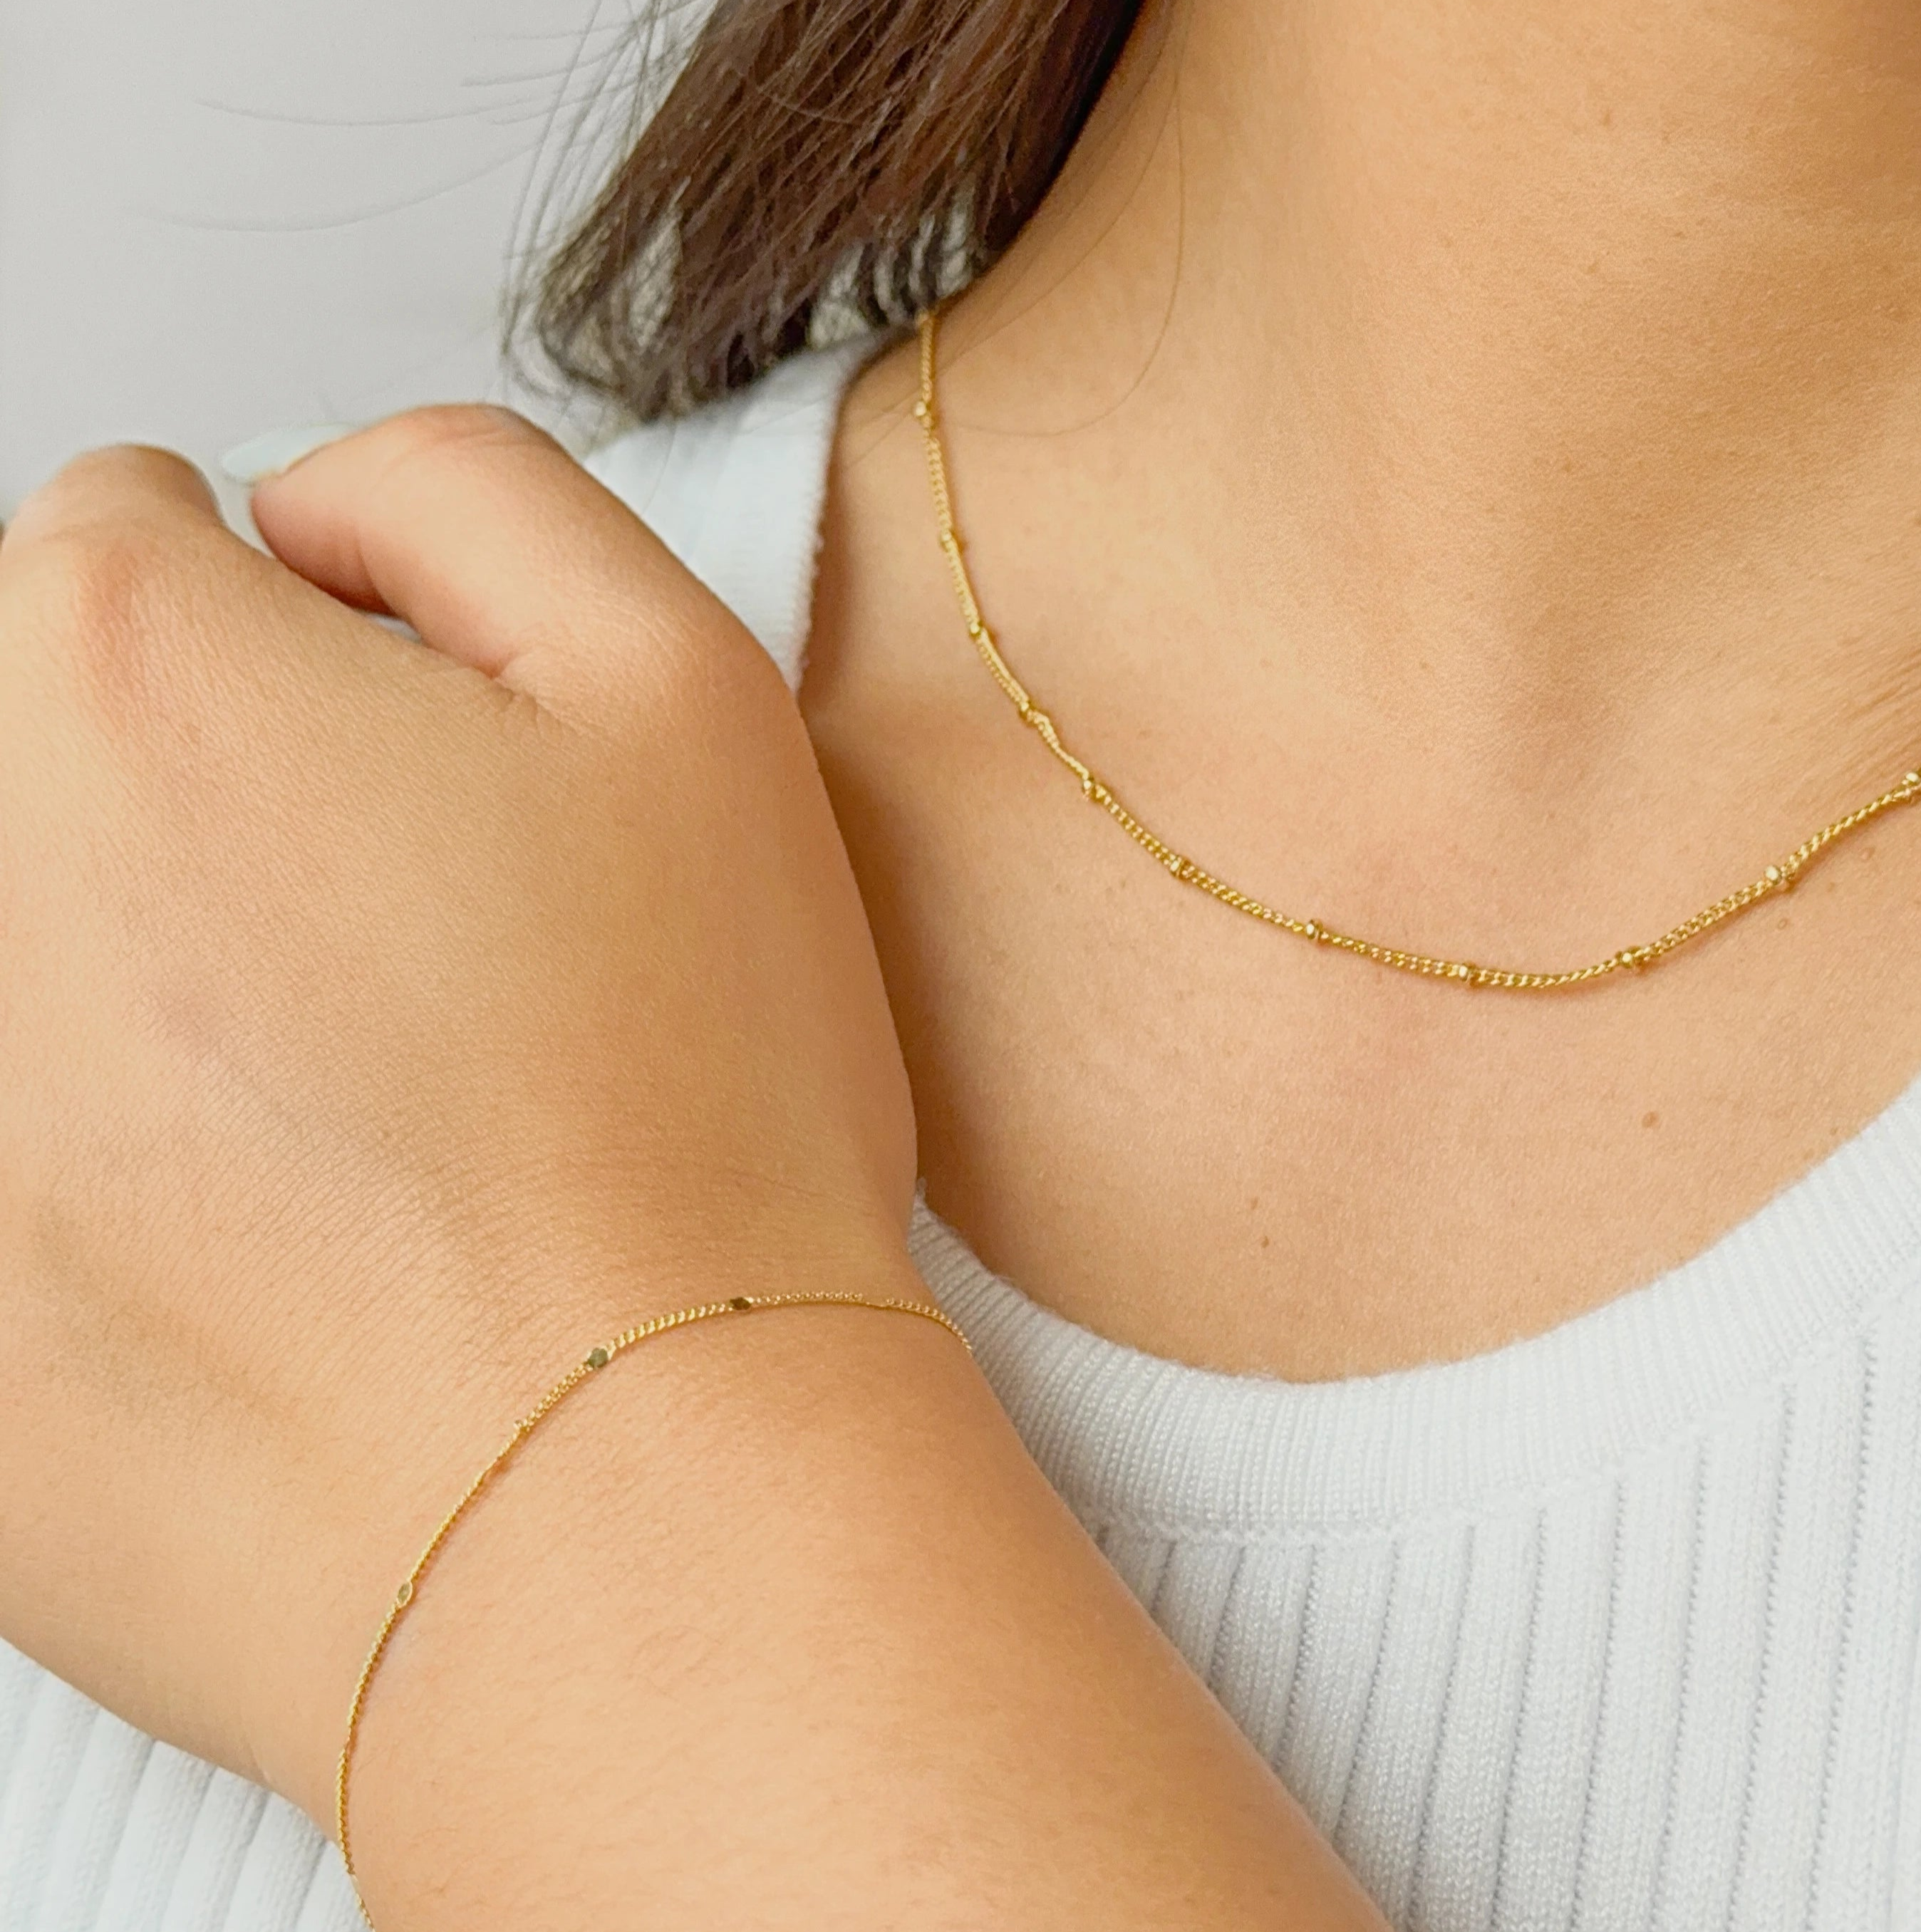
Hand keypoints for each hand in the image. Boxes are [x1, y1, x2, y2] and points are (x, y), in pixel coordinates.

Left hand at [0, 411, 915, 1819]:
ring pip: (28, 959)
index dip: (298, 645)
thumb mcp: (679, 687)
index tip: (405, 781)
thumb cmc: (685, 1115)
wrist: (629, 1515)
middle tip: (395, 976)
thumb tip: (298, 517)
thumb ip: (460, 495)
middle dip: (192, 808)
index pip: (118, 537)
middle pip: (35, 751)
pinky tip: (269, 1273)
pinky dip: (104, 1192)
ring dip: (139, 999)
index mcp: (116, 675)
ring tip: (343, 1142)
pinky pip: (20, 1171)